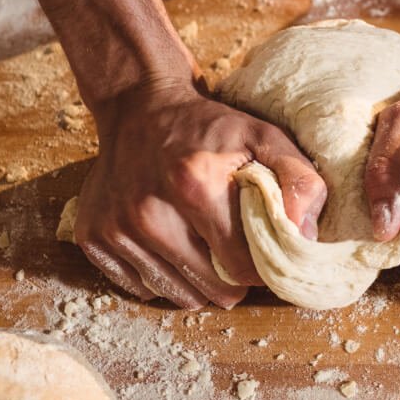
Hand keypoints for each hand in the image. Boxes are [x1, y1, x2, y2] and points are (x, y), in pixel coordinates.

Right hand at [75, 77, 326, 308]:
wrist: (139, 105)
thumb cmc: (208, 128)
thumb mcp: (264, 137)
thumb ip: (299, 180)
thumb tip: (306, 235)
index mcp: (193, 185)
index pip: (240, 267)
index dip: (259, 270)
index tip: (262, 254)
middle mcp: (147, 211)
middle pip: (208, 289)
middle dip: (229, 279)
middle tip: (233, 251)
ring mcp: (115, 227)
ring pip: (174, 295)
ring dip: (195, 282)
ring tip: (201, 246)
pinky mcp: (93, 237)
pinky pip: (139, 288)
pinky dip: (159, 277)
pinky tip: (169, 245)